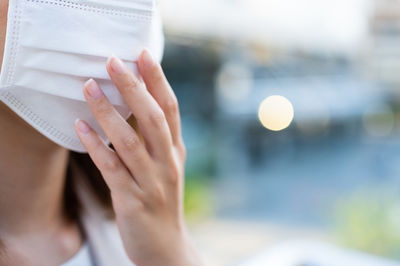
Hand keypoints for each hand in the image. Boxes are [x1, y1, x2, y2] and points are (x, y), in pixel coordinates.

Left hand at [74, 50, 201, 265]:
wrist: (167, 246)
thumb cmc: (163, 200)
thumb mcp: (169, 166)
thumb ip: (160, 138)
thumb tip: (145, 103)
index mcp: (175, 151)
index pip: (170, 109)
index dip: (157, 80)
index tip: (142, 54)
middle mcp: (167, 163)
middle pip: (152, 118)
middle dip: (133, 87)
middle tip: (112, 61)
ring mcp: (151, 182)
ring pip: (130, 141)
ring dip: (108, 112)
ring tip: (88, 86)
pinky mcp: (132, 201)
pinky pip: (111, 169)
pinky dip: (95, 146)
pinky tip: (79, 126)